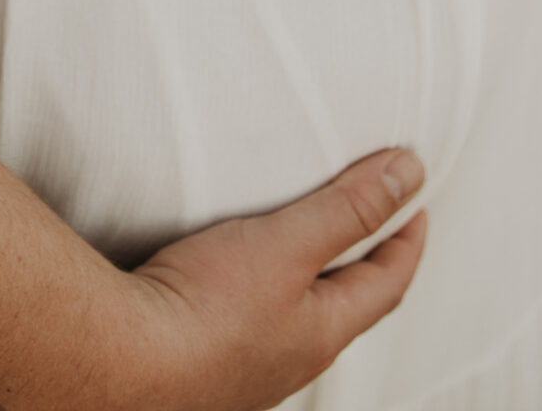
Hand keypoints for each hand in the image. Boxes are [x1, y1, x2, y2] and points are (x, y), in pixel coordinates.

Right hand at [116, 148, 425, 410]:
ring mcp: (248, 365)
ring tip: (305, 245)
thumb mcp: (287, 244)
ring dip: (312, 280)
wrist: (125, 359)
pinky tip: (236, 280)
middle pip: (345, 306)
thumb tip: (408, 176)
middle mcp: (292, 357)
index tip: (415, 207)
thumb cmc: (207, 308)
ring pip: (297, 318)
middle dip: (364, 263)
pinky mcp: (205, 358)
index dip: (405, 242)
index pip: (385, 284)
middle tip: (372, 224)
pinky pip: (251, 320)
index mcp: (322, 333)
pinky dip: (263, 293)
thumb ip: (347, 209)